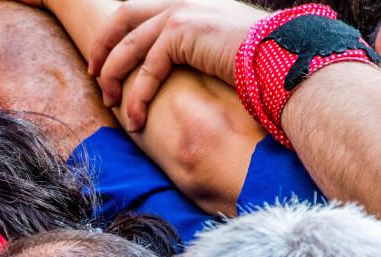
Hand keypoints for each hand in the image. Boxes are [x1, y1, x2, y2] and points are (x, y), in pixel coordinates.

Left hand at [88, 0, 266, 130]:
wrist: (286, 55)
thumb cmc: (265, 61)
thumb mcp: (225, 50)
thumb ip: (200, 50)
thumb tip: (189, 71)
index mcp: (192, 2)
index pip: (142, 9)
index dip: (119, 32)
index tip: (106, 58)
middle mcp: (183, 0)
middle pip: (124, 17)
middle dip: (103, 47)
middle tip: (94, 74)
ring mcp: (181, 12)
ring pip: (128, 46)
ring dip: (113, 77)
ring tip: (110, 104)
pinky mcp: (182, 33)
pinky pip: (146, 70)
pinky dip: (136, 97)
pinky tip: (135, 120)